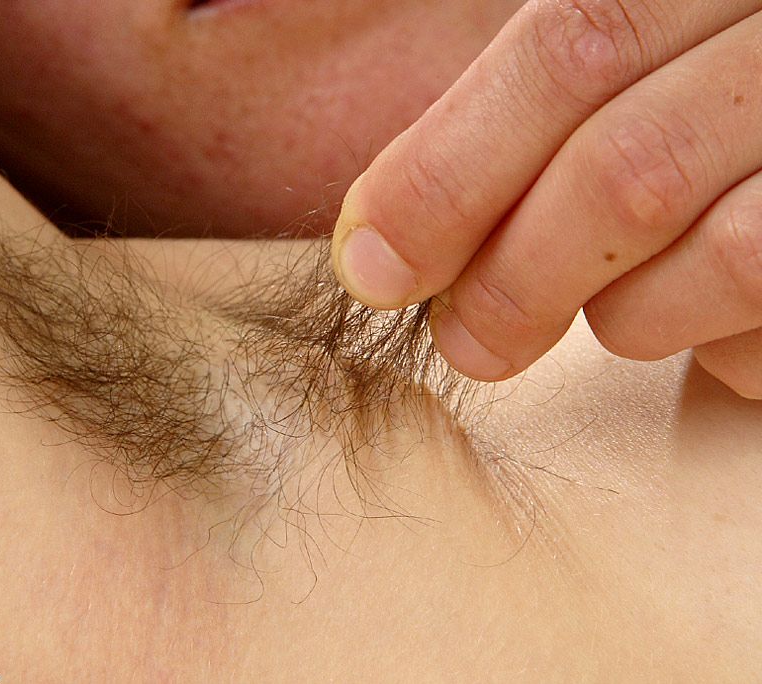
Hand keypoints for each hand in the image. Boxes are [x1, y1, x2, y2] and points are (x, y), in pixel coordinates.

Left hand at [331, 1, 761, 398]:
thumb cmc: (718, 133)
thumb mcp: (634, 84)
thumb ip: (528, 124)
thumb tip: (378, 242)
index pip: (570, 43)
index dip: (449, 166)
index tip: (373, 261)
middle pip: (624, 159)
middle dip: (512, 273)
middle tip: (463, 341)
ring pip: (713, 252)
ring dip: (622, 312)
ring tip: (614, 313)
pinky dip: (714, 345)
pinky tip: (708, 324)